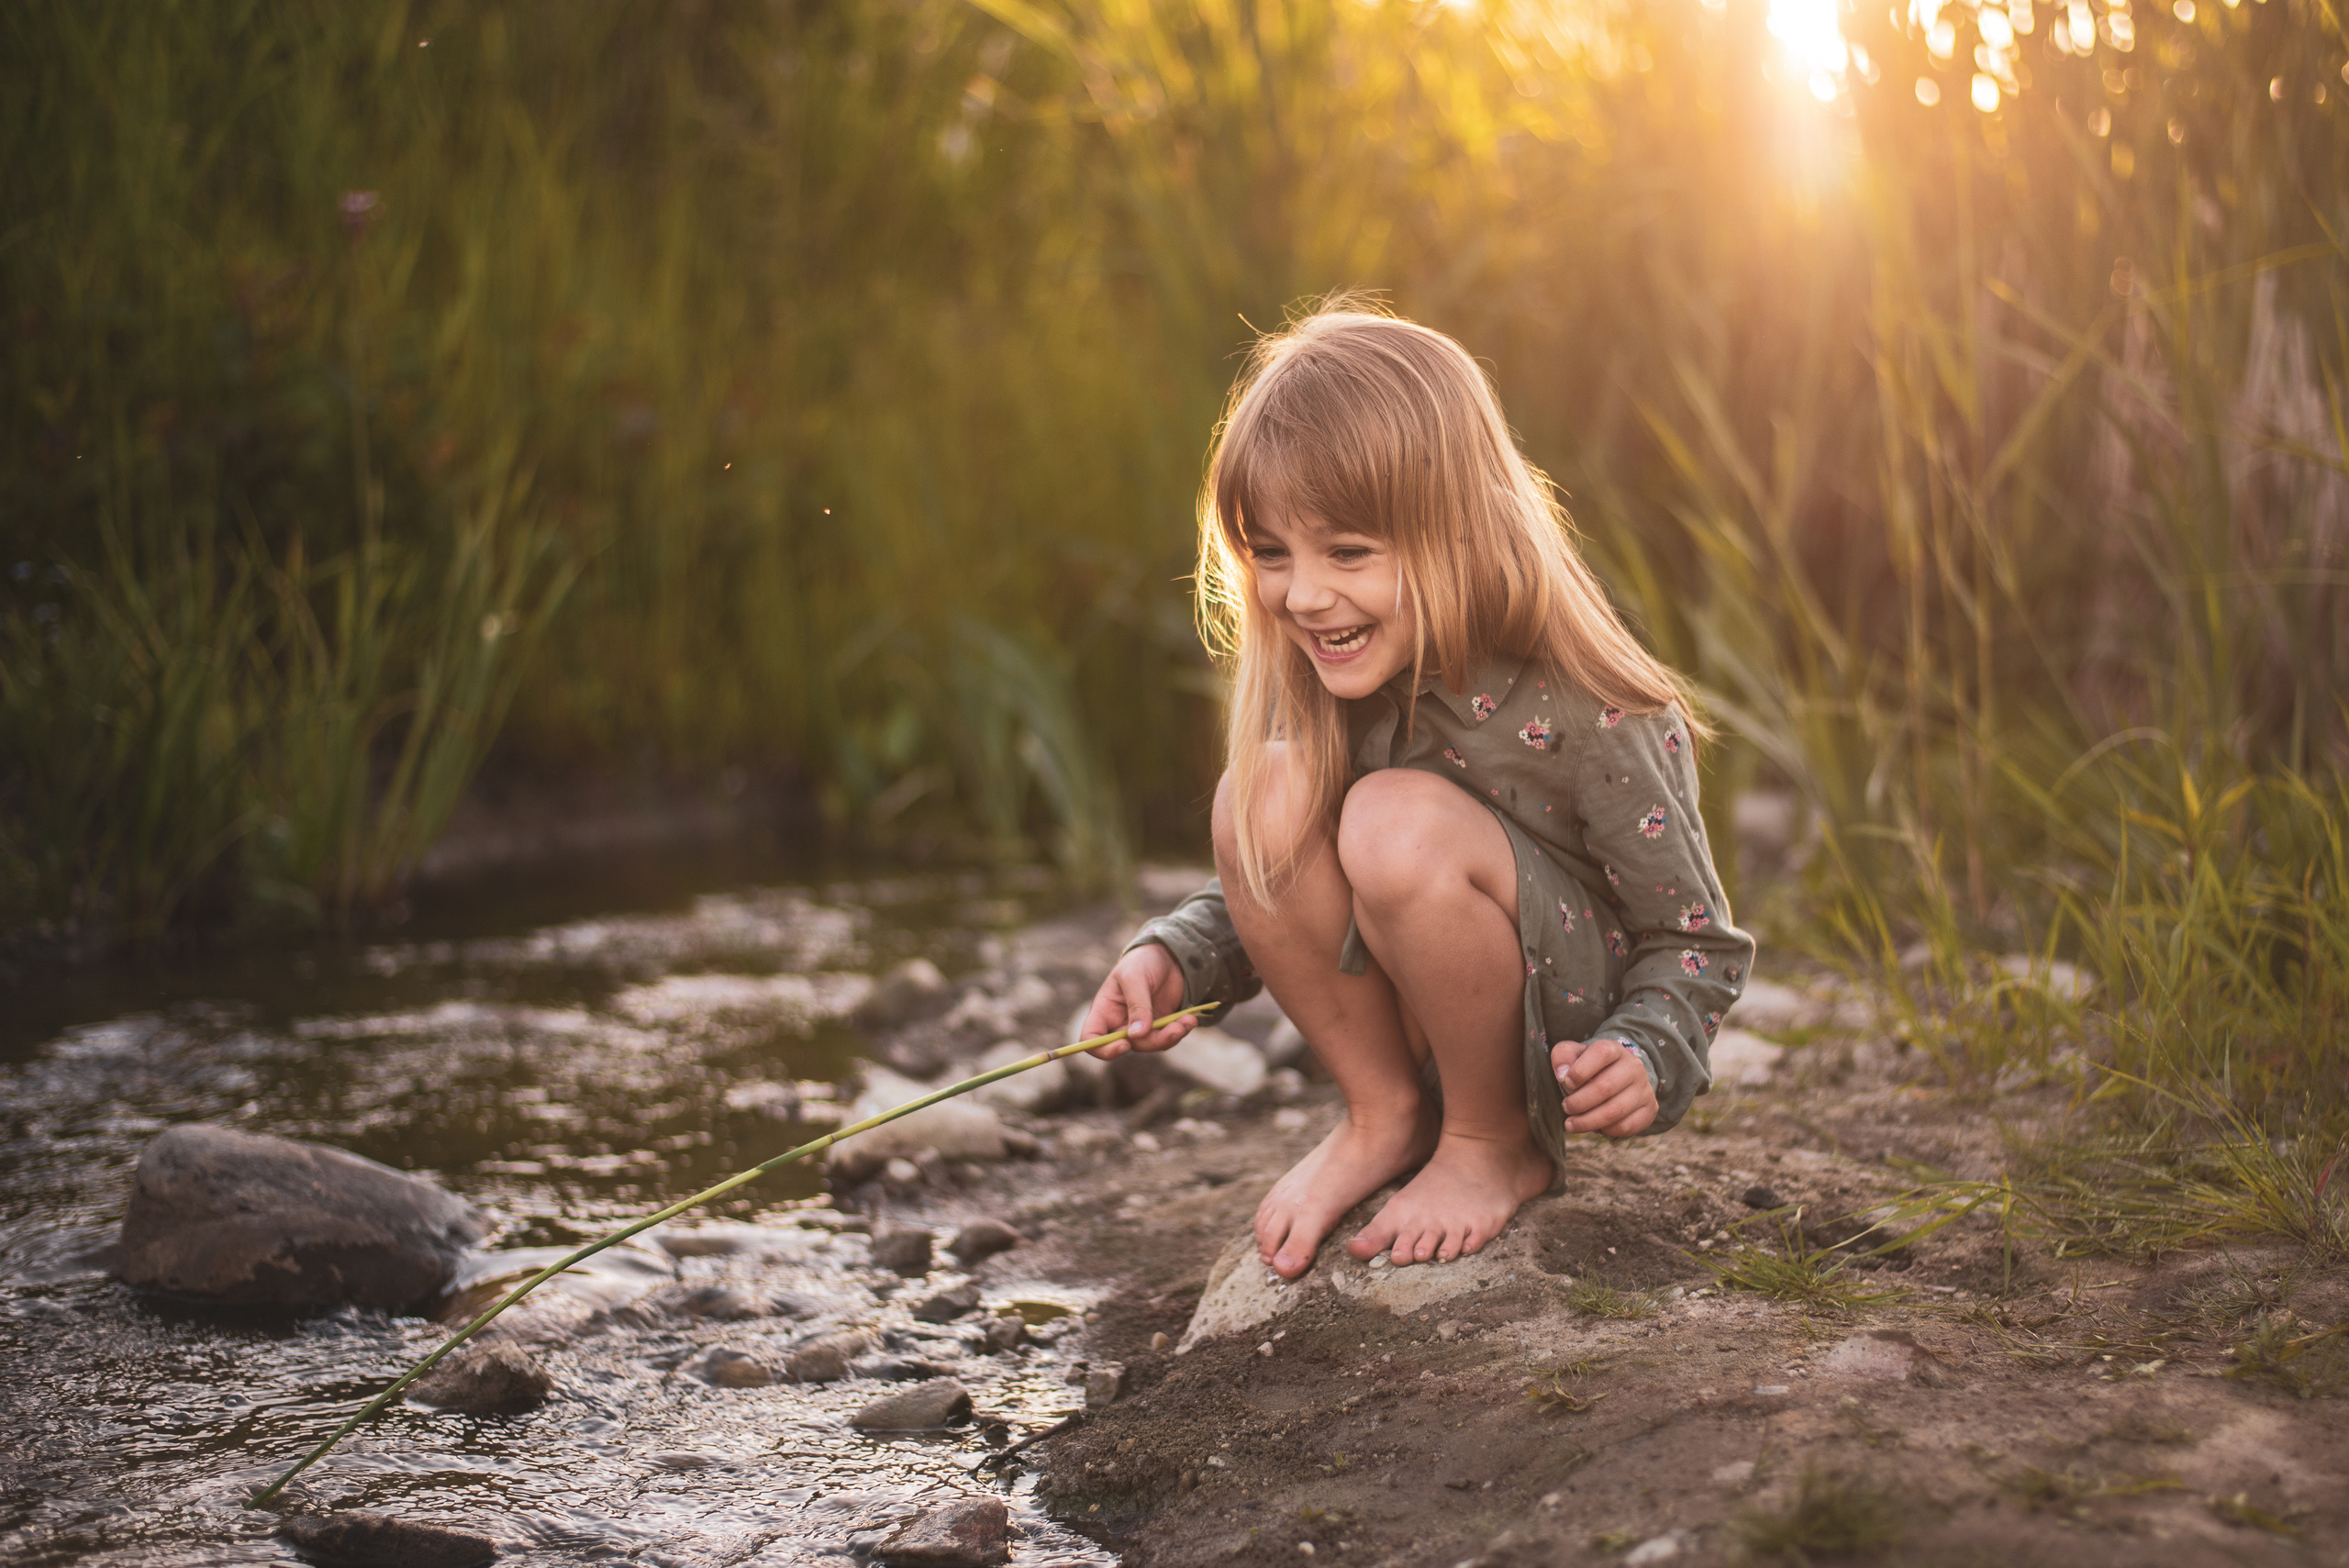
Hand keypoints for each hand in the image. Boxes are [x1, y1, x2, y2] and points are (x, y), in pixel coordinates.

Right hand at [1078, 942, 1196, 1058]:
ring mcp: (1140, 1026)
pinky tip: (1190, 1019)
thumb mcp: (1135, 977)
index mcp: (1104, 1009)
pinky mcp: (1159, 1025)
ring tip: (1187, 1021)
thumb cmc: (1143, 961)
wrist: (1169, 955)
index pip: (1091, 1037)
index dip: (1103, 1048)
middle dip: (1152, 1041)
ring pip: (1151, 1044)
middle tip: (1174, 1029)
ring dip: (1170, 1036)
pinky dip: (1180, 1031)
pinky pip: (1167, 1038)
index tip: (1124, 1044)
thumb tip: (1136, 1035)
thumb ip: (1137, 1005)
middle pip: (1128, 1045)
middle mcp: (1119, 1021)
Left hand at [1549, 1038, 1657, 1137]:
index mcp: (1614, 1049)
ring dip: (1587, 1121)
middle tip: (1566, 1107)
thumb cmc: (1589, 1067)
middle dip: (1578, 1102)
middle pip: (1605, 1087)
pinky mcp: (1650, 1109)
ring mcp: (1644, 1088)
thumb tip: (1562, 1074)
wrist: (1617, 1077)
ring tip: (1571, 1123)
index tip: (1566, 1082)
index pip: (1601, 1053)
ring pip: (1615, 1111)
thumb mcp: (1572, 1055)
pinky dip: (1606, 1130)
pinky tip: (1595, 1125)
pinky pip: (1626, 1126)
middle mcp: (1634, 1066)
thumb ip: (1562, 1056)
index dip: (1580, 1070)